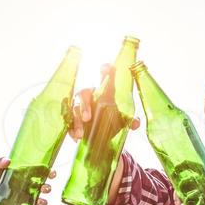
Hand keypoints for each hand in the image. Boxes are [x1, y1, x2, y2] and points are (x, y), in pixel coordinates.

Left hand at [0, 157, 52, 204]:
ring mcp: (19, 195)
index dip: (47, 172)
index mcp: (21, 171)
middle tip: (45, 188)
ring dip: (42, 201)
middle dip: (46, 187)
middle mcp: (23, 183)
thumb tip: (7, 160)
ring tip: (42, 203)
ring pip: (36, 199)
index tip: (51, 173)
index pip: (38, 171)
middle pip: (40, 186)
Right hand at [70, 63, 140, 194]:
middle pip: (83, 93)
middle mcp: (88, 96)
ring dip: (77, 122)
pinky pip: (68, 122)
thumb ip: (128, 120)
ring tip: (81, 134)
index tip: (106, 67)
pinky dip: (71, 130)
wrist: (99, 137)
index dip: (105, 71)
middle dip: (84, 106)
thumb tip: (135, 123)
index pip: (103, 77)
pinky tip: (75, 137)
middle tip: (87, 118)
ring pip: (74, 109)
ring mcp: (77, 107)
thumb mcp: (119, 121)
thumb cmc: (109, 121)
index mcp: (101, 92)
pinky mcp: (71, 119)